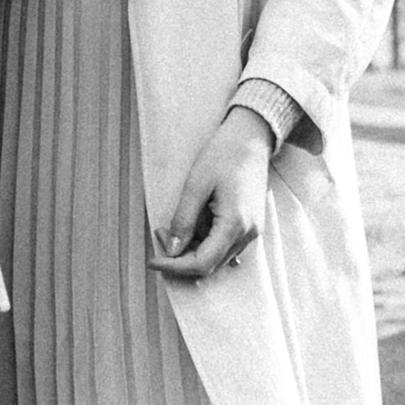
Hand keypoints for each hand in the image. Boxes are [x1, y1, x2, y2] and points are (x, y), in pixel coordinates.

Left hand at [150, 111, 273, 281]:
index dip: (174, 266)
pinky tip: (192, 226)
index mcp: (235, 224)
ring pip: (216, 258)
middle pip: (209, 265)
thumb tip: (171, 250)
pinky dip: (204, 243)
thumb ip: (183, 221)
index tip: (153, 260)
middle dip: (180, 256)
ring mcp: (252, 231)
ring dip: (191, 249)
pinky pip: (225, 246)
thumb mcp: (196, 185)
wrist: (250, 138)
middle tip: (159, 233)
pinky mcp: (251, 225)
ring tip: (172, 226)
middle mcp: (248, 234)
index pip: (202, 263)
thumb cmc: (223, 155)